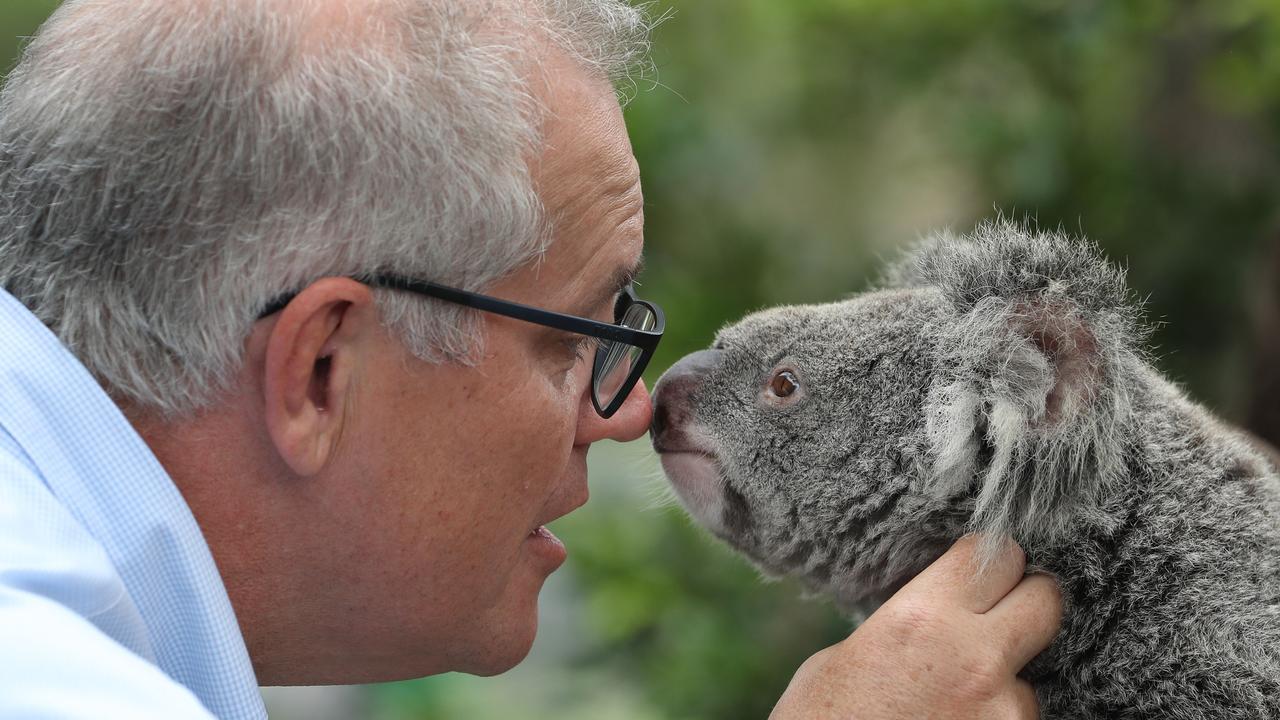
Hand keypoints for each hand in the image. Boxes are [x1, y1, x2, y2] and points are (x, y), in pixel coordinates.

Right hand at [770, 535, 1061, 719]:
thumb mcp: (843, 658)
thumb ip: (901, 625)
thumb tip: (932, 612)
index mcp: (922, 620)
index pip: (995, 554)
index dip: (989, 561)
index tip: (981, 573)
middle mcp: (975, 661)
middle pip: (1045, 599)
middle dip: (1025, 603)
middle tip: (997, 619)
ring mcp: (1005, 714)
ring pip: (1033, 675)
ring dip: (1006, 683)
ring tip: (953, 704)